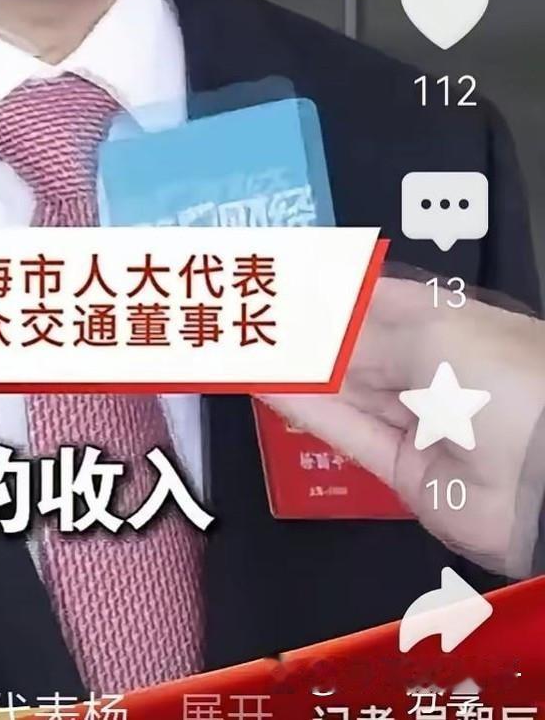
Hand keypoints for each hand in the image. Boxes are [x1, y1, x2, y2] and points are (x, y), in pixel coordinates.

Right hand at [261, 274, 544, 574]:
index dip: (326, 288)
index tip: (275, 277)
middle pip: (356, 345)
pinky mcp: (403, 471)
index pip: (376, 296)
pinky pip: (349, 432)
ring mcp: (418, 421)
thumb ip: (354, 335)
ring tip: (239, 344)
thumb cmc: (492, 375)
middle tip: (242, 312)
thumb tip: (301, 329)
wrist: (544, 476)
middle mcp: (432, 367)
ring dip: (296, 368)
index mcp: (448, 321)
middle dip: (303, 331)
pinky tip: (266, 384)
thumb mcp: (425, 335)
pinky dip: (307, 409)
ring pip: (346, 389)